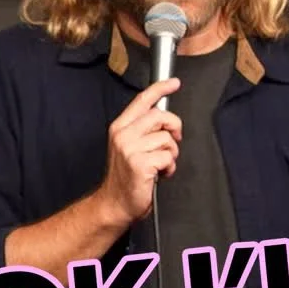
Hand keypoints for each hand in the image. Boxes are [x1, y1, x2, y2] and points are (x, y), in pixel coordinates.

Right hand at [98, 78, 181, 225]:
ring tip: (161, 165)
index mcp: (120, 127)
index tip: (174, 83)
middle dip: (174, 128)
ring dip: (171, 154)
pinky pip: (168, 157)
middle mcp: (123, 135)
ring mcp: (130, 149)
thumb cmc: (125, 178)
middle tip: (174, 142)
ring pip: (167, 139)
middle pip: (160, 116)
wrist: (114, 204)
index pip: (142, 101)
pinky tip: (160, 175)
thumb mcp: (128, 147)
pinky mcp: (140, 164)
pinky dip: (169, 168)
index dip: (160, 88)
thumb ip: (142, 130)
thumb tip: (164, 118)